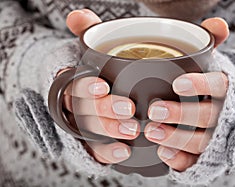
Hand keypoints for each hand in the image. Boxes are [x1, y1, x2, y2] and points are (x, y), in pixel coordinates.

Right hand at [58, 9, 139, 163]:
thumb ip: (88, 34)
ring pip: (89, 131)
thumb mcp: (92, 52)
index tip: (102, 85)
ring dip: (109, 130)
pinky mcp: (93, 142)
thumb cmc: (98, 72)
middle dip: (104, 110)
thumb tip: (78, 16)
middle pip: (83, 110)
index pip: (72, 84)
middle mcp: (77, 105)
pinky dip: (108, 152)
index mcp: (75, 82)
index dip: (85, 86)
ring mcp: (84, 124)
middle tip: (128, 108)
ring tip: (132, 130)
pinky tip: (125, 150)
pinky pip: (95, 151)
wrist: (96, 94)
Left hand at [145, 18, 229, 170]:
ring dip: (177, 138)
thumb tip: (218, 25)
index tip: (179, 83)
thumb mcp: (208, 62)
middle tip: (155, 111)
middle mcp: (221, 114)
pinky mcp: (204, 153)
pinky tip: (163, 153)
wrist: (219, 109)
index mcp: (223, 90)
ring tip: (152, 132)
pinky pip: (196, 160)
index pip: (219, 86)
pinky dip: (181, 159)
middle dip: (182, 114)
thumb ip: (211, 43)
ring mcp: (213, 135)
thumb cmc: (205, 84)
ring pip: (201, 140)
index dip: (201, 85)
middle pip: (207, 116)